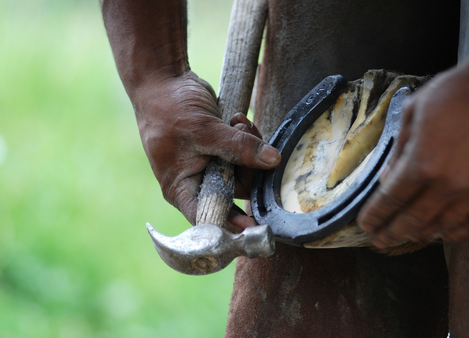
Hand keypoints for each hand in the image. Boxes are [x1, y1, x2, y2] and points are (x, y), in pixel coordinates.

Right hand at [133, 72, 280, 223]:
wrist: (164, 79)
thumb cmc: (169, 107)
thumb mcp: (204, 129)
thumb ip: (238, 147)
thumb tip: (272, 160)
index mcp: (181, 188)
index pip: (209, 216)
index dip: (232, 224)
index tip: (256, 227)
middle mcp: (195, 182)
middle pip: (235, 193)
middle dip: (248, 170)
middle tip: (249, 143)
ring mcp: (209, 166)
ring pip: (243, 172)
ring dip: (250, 149)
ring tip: (241, 123)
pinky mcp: (220, 151)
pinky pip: (243, 155)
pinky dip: (247, 139)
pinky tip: (239, 119)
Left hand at [358, 65, 468, 245]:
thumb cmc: (457, 91)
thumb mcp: (414, 111)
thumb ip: (399, 149)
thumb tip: (386, 179)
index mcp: (420, 162)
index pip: (390, 200)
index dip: (375, 216)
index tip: (366, 225)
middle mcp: (445, 184)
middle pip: (412, 220)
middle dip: (392, 233)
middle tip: (381, 241)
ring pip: (443, 226)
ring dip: (423, 235)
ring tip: (410, 237)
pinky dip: (459, 234)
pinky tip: (447, 234)